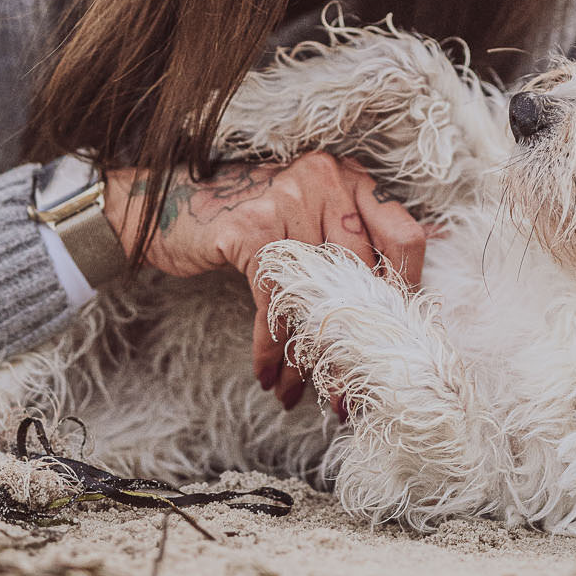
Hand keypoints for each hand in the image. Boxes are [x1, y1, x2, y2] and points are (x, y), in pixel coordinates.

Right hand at [104, 154, 425, 409]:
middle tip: (353, 392)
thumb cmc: (248, 217)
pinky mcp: (250, 228)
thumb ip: (351, 243)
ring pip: (317, 297)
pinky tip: (268, 375)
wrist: (169, 200)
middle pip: (363, 277)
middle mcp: (327, 180)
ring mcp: (288, 200)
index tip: (392, 338)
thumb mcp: (308, 215)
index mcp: (351, 179)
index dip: (406, 293)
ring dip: (312, 357)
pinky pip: (273, 302)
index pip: (405, 238)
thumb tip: (404, 300)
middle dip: (358, 344)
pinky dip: (271, 346)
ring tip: (309, 396)